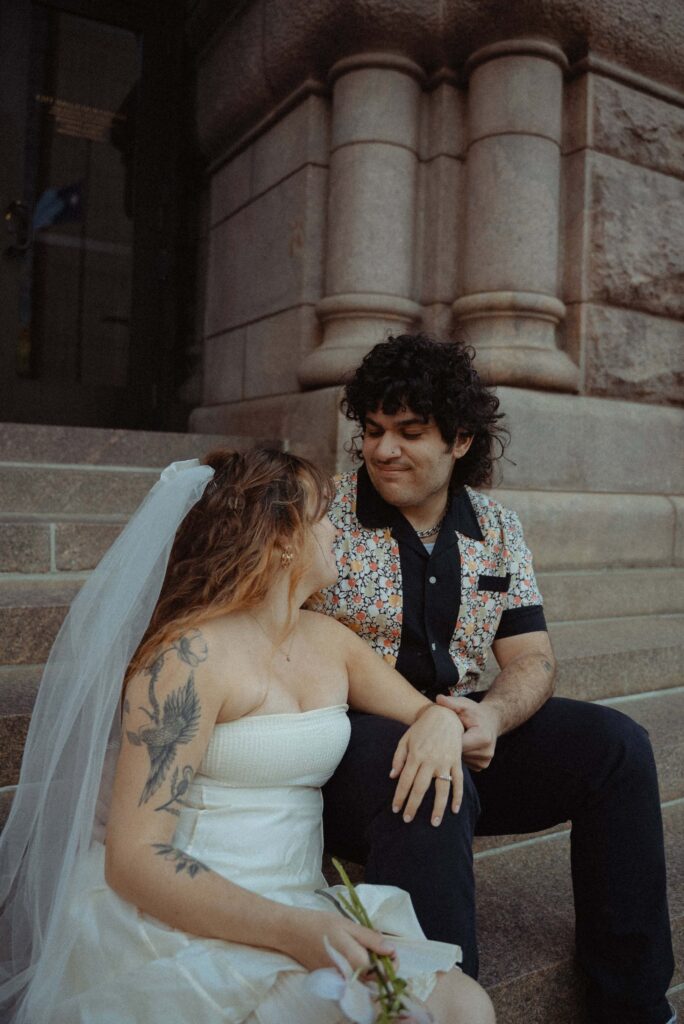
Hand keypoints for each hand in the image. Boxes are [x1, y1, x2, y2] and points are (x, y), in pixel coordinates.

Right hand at [280, 907, 395, 971]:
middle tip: (378, 945)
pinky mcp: (331, 979)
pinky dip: (355, 967)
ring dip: (368, 966)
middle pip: (373, 978)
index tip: (391, 950)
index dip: (391, 962)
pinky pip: (350, 977)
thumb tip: (391, 950)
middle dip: (380, 964)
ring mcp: (339, 980)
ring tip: (363, 946)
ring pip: (362, 979)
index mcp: (355, 961)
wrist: (291, 932)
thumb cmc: (320, 924)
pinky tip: (350, 951)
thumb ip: (371, 939)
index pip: (382, 971)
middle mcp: (348, 976)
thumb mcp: (348, 925)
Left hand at [389, 705, 463, 824]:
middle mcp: (430, 760)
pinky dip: (458, 796)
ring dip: (438, 807)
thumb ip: (398, 758)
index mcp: (416, 755)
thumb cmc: (421, 729)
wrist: (443, 715)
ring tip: (434, 823)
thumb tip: (393, 777)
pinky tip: (455, 810)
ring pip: (442, 789)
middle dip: (413, 805)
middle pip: (421, 788)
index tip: (395, 809)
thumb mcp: (405, 739)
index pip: (405, 781)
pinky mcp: (456, 761)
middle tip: (408, 820)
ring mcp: (445, 761)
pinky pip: (458, 781)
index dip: (400, 796)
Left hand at [435, 694, 501, 769]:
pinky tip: (462, 745)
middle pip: (457, 754)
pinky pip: (464, 763)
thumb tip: (438, 698)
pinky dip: (460, 755)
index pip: (457, 744)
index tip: (436, 733)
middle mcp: (486, 752)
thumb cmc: (475, 712)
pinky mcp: (481, 766)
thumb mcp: (464, 705)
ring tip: (455, 738)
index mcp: (483, 738)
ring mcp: (484, 761)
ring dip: (454, 751)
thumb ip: (451, 703)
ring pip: (459, 760)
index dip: (445, 739)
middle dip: (449, 746)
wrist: (491, 721)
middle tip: (443, 735)